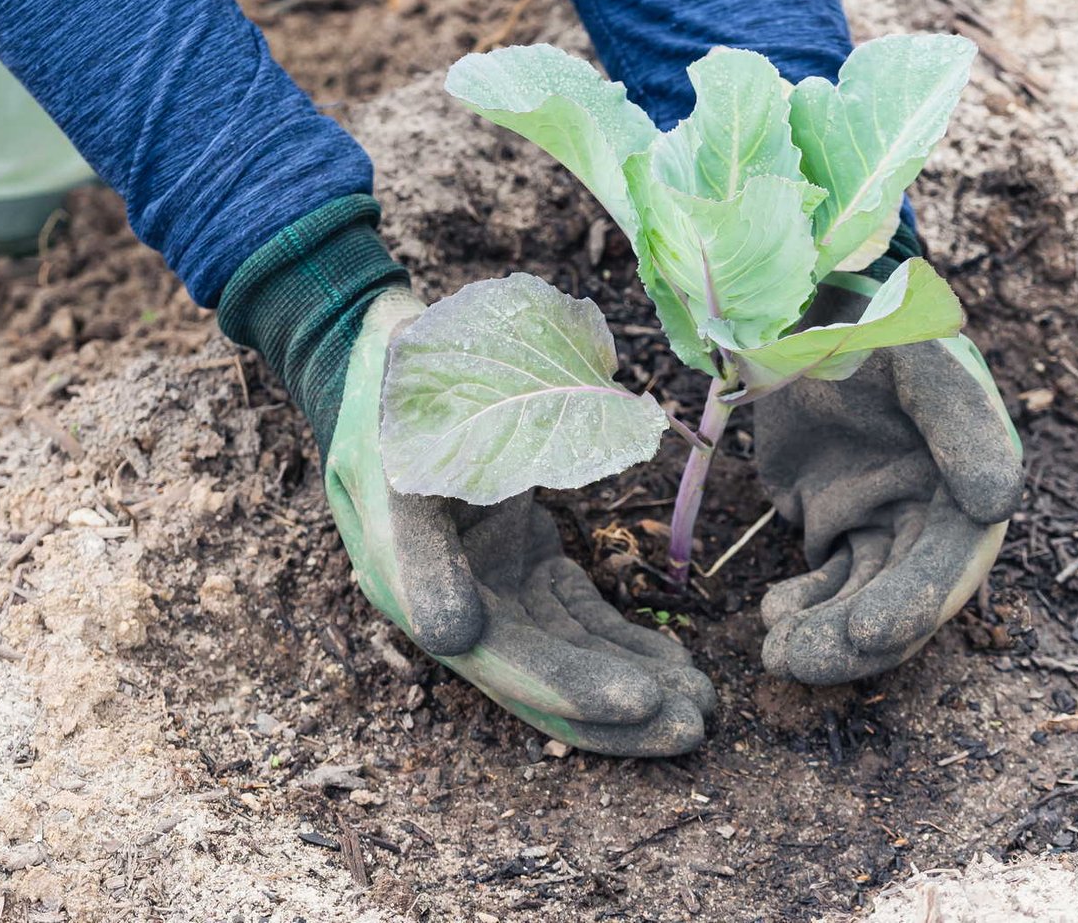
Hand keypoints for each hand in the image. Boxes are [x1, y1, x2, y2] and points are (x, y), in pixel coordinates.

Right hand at [324, 288, 714, 755]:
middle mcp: (434, 590)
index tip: (636, 699)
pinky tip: (675, 662)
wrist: (375, 351)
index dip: (561, 685)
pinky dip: (621, 641)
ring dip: (628, 681)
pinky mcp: (514, 559)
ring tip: (702, 705)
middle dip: (612, 705)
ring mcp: (479, 576)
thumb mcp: (402, 433)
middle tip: (693, 727)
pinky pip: (571, 615)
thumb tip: (457, 635)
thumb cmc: (392, 376)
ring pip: (557, 651)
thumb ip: (426, 520)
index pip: (486, 650)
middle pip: (528, 671)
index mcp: (400, 564)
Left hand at [753, 274, 1023, 683]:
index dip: (914, 602)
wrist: (806, 309)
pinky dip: (804, 608)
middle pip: (903, 596)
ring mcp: (882, 520)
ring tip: (778, 654)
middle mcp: (934, 512)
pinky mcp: (836, 521)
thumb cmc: (873, 327)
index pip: (950, 560)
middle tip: (800, 661)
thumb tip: (995, 504)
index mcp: (969, 479)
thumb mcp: (918, 360)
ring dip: (825, 635)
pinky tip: (774, 614)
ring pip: (864, 600)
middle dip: (856, 637)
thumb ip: (958, 422)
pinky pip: (827, 583)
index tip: (868, 633)